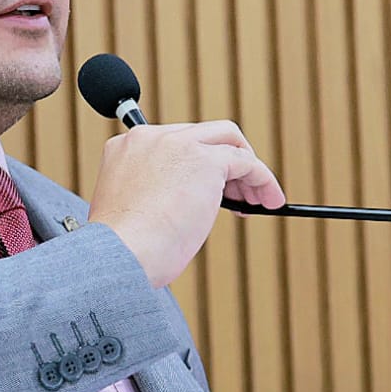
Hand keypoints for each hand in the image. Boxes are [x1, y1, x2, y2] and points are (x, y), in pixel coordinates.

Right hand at [86, 121, 284, 287]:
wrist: (120, 255)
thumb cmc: (123, 249)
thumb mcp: (130, 211)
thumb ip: (153, 193)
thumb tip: (187, 204)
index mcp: (126, 147)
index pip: (171, 144)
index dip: (195, 164)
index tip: (207, 188)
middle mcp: (150, 137)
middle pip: (202, 135)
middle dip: (223, 162)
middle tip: (237, 193)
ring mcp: (178, 144)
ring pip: (227, 140)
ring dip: (246, 169)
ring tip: (259, 198)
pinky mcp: (206, 161)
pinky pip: (247, 162)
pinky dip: (263, 180)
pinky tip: (270, 201)